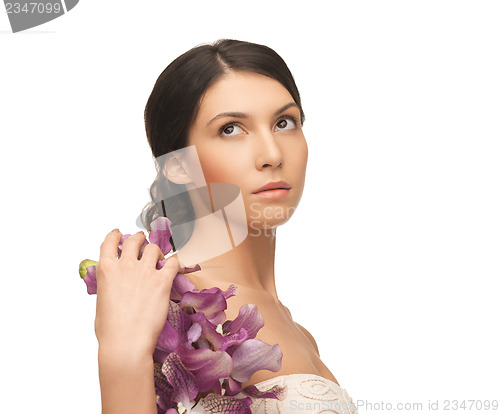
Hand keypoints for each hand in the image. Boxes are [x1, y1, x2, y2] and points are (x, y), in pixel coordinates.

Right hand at [94, 229, 180, 357]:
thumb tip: (114, 284)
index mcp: (106, 270)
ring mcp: (145, 272)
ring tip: (159, 256)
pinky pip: (172, 263)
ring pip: (153, 248)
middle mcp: (125, 266)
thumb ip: (108, 286)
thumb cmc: (111, 330)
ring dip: (156, 250)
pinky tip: (174, 264)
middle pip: (135, 241)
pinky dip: (174, 261)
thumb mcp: (101, 302)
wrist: (126, 343)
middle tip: (143, 241)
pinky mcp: (162, 282)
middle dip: (139, 238)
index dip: (115, 235)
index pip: (109, 242)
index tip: (119, 234)